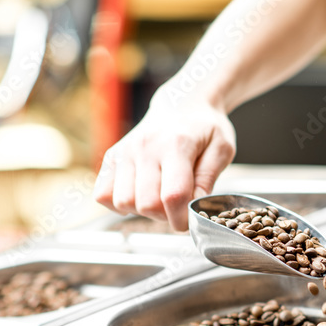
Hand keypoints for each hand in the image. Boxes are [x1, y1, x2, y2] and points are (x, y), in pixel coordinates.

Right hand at [93, 92, 236, 231]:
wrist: (183, 104)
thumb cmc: (205, 128)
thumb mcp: (221, 149)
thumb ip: (208, 179)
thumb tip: (192, 208)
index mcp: (176, 145)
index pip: (173, 196)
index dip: (182, 218)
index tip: (189, 220)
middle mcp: (145, 147)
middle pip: (147, 204)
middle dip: (165, 216)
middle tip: (176, 206)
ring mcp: (124, 151)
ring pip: (123, 202)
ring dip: (142, 211)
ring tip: (159, 198)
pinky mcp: (111, 157)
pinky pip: (103, 195)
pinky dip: (119, 203)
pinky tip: (139, 194)